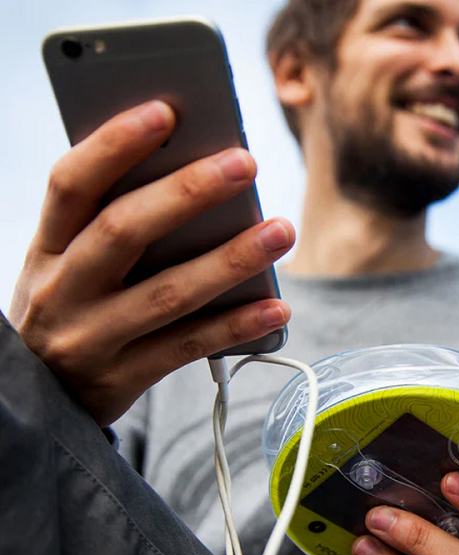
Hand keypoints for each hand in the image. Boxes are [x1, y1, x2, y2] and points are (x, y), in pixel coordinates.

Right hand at [9, 101, 293, 425]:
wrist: (37, 399)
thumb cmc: (71, 313)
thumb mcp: (67, 267)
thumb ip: (109, 229)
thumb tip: (193, 179)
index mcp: (45, 248)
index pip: (71, 184)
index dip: (114, 145)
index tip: (166, 112)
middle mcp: (62, 290)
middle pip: (122, 232)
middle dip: (186, 193)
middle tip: (245, 163)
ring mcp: (91, 338)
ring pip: (168, 294)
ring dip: (230, 260)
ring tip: (281, 232)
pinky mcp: (123, 378)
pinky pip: (189, 347)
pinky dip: (237, 326)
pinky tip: (277, 308)